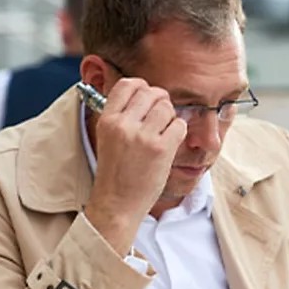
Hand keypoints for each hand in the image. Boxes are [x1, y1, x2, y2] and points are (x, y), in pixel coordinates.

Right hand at [84, 78, 186, 254]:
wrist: (117, 203)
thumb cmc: (115, 172)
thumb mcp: (108, 137)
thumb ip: (121, 115)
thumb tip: (144, 92)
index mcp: (108, 120)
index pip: (128, 84)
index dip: (142, 87)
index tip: (146, 98)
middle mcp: (124, 125)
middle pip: (151, 92)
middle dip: (160, 100)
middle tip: (160, 116)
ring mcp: (144, 137)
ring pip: (167, 107)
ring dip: (170, 117)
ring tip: (163, 132)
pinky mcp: (161, 149)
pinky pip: (179, 125)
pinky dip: (178, 131)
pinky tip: (170, 143)